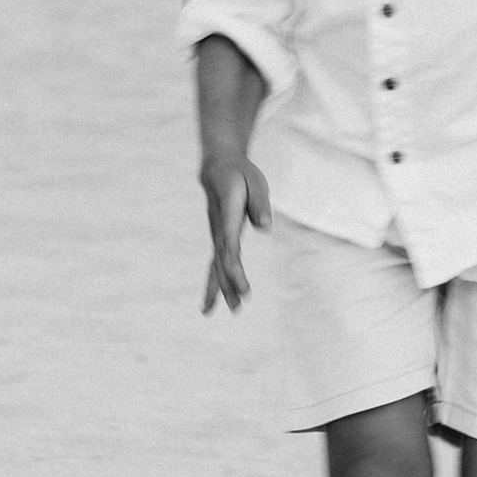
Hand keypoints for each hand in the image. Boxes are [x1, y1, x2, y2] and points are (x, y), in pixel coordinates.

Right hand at [200, 154, 270, 313]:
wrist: (217, 167)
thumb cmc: (240, 174)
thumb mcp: (255, 181)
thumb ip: (259, 203)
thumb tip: (265, 227)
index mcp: (228, 214)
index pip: (230, 245)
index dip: (235, 267)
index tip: (244, 287)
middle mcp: (219, 228)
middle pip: (221, 260)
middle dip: (229, 284)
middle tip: (238, 306)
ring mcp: (216, 235)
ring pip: (217, 265)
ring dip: (223, 289)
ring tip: (233, 310)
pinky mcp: (219, 239)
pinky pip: (215, 264)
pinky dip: (214, 284)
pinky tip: (211, 304)